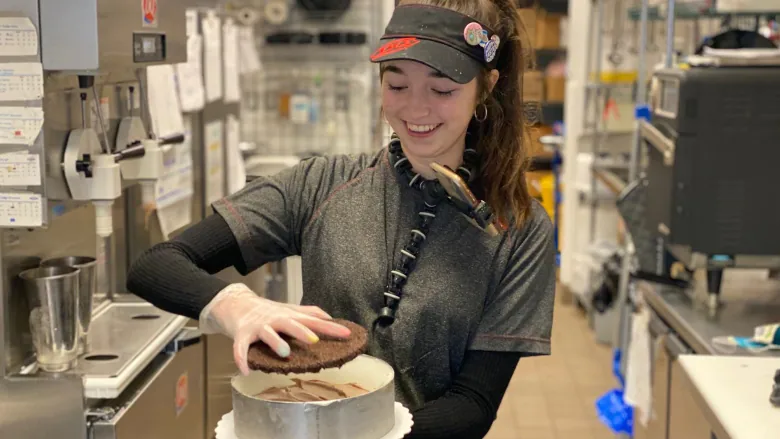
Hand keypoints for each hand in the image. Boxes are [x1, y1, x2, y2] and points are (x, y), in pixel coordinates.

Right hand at [199, 283, 350, 374]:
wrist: (236, 303)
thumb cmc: (267, 311)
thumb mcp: (289, 310)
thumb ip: (308, 313)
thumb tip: (329, 317)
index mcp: (289, 315)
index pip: (312, 320)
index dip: (329, 328)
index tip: (346, 334)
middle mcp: (275, 319)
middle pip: (290, 323)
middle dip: (302, 331)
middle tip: (314, 340)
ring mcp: (258, 327)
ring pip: (267, 333)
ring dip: (275, 342)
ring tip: (285, 352)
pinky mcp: (241, 335)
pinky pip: (240, 348)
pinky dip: (241, 359)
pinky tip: (246, 371)